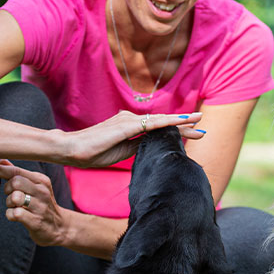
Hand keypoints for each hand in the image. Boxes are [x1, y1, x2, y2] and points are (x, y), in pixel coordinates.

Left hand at [0, 159, 67, 246]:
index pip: (17, 170)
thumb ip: (18, 173)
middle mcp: (42, 191)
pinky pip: (15, 214)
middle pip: (15, 182)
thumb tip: (2, 160)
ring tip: (16, 206)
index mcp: (41, 180)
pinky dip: (10, 215)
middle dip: (7, 189)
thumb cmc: (42, 205)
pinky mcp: (36, 221)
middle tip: (11, 195)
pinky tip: (17, 216)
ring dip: (9, 203)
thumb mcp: (35, 186)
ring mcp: (40, 207)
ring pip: (14, 197)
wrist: (59, 227)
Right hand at [60, 110, 203, 167]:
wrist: (71, 149)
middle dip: (183, 126)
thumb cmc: (92, 153)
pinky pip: (150, 124)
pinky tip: (181, 122)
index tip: (192, 135)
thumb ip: (137, 148)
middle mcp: (130, 120)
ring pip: (159, 122)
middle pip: (162, 124)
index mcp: (129, 127)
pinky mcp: (125, 125)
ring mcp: (128, 120)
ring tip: (198, 123)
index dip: (175, 131)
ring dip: (180, 123)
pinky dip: (168, 123)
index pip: (157, 129)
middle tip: (202, 128)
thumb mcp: (121, 153)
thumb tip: (153, 149)